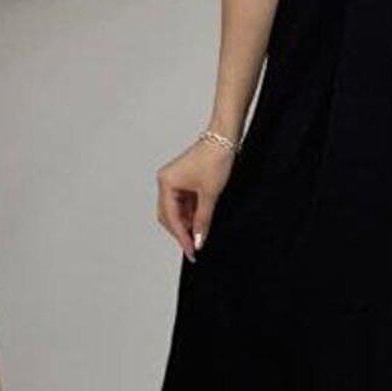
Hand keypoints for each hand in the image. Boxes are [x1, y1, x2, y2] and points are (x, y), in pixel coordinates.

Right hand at [156, 136, 236, 259]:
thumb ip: (203, 220)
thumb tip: (199, 240)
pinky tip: (200, 224)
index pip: (171, 217)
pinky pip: (185, 204)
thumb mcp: (210, 194)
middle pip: (169, 216)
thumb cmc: (215, 158)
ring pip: (177, 211)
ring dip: (187, 224)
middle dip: (181, 232)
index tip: (191, 251)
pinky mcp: (185, 181)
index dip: (181, 237)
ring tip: (200, 237)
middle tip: (194, 248)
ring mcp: (175, 182)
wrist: (224, 138)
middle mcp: (166, 182)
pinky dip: (192, 215)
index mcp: (166, 183)